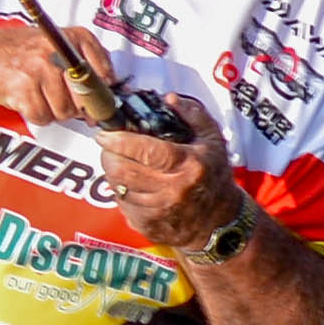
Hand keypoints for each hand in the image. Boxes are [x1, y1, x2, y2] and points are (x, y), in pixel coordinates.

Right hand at [0, 12, 109, 130]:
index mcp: (72, 37)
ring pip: (64, 111)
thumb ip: (85, 62)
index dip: (101, 90)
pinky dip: (36, 115)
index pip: (102, 70)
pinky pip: (43, 117)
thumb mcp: (57, 43)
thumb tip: (106, 94)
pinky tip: (28, 99)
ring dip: (53, 111)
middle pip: (85, 97)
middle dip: (76, 106)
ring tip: (40, 94)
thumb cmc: (21, 51)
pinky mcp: (23, 88)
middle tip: (60, 97)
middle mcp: (57, 49)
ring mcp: (39, 68)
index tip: (97, 98)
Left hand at [92, 94, 255, 259]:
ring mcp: (158, 211)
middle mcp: (172, 190)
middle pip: (121, 169)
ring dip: (112, 172)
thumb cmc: (214, 177)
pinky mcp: (148, 225)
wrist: (219, 222)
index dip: (118, 140)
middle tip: (109, 146)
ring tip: (120, 162)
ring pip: (117, 187)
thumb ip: (192, 114)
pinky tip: (130, 184)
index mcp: (187, 165)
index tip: (105, 134)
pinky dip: (119, 191)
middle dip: (108, 154)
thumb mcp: (212, 140)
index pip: (144, 151)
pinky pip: (121, 204)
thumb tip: (169, 99)